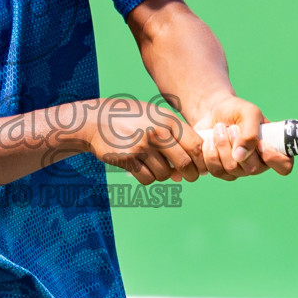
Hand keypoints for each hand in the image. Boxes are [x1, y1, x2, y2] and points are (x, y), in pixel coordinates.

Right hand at [75, 98, 205, 184]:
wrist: (96, 119)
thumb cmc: (130, 120)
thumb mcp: (155, 118)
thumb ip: (173, 141)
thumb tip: (182, 174)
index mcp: (168, 120)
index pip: (196, 146)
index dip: (201, 161)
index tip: (199, 167)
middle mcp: (157, 132)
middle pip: (185, 163)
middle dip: (189, 174)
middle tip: (187, 177)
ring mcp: (142, 146)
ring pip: (165, 174)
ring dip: (163, 175)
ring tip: (153, 165)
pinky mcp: (128, 159)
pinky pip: (147, 178)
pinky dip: (147, 177)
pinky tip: (140, 167)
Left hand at [196, 96, 293, 180]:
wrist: (213, 111)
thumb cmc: (236, 111)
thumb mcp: (249, 113)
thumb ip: (250, 132)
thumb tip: (240, 156)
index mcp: (273, 149)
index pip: (284, 166)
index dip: (274, 159)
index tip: (261, 143)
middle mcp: (259, 164)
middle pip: (252, 168)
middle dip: (237, 143)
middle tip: (232, 127)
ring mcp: (240, 170)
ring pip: (232, 168)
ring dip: (222, 145)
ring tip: (219, 128)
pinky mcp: (222, 171)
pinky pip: (216, 170)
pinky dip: (210, 152)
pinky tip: (210, 140)